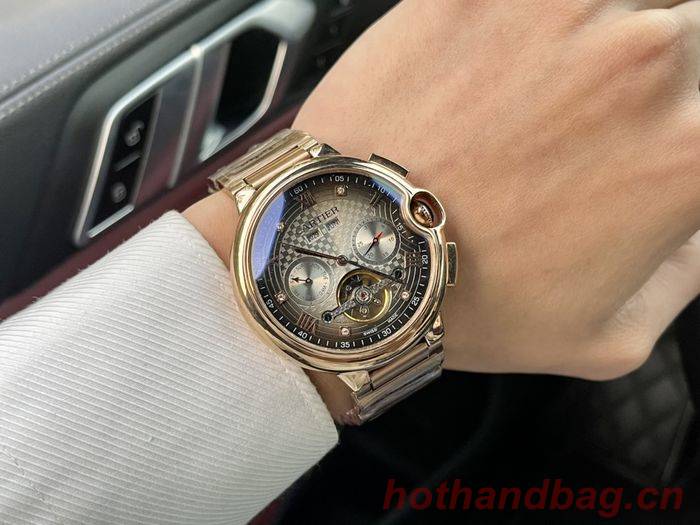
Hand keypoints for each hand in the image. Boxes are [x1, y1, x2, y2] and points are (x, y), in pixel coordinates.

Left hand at [293, 0, 699, 379]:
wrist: (346, 260)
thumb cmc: (462, 303)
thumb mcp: (603, 338)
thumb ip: (684, 276)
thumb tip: (696, 230)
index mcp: (689, 151)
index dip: (686, 119)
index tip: (660, 131)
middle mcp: (644, 62)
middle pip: (688, 25)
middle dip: (659, 61)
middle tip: (592, 107)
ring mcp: (561, 11)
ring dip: (592, 29)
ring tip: (540, 80)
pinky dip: (523, 16)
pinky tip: (495, 56)